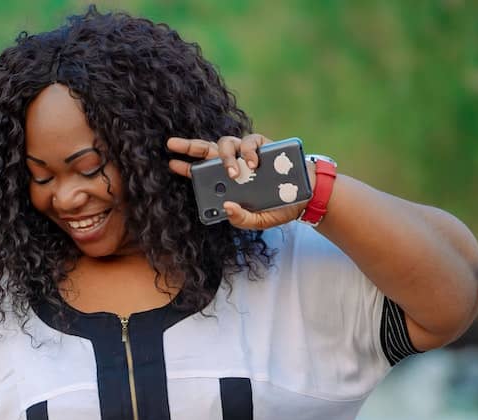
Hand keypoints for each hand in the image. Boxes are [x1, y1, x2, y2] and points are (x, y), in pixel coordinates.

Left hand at [166, 134, 312, 229]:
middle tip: (172, 144)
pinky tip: (254, 163)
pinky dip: (250, 150)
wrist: (306, 197)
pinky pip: (251, 141)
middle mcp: (234, 164)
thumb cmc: (278, 208)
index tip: (171, 163)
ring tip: (233, 172)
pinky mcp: (265, 145)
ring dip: (226, 156)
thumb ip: (241, 218)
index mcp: (227, 180)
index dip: (186, 166)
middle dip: (189, 146)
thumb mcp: (258, 220)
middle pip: (207, 150)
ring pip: (226, 143)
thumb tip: (227, 208)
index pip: (202, 170)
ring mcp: (248, 153)